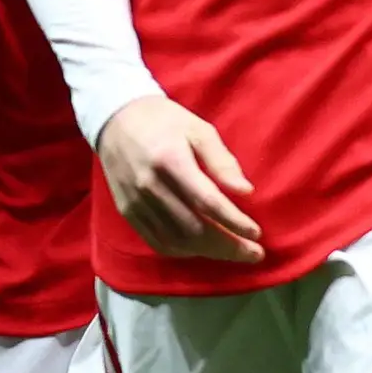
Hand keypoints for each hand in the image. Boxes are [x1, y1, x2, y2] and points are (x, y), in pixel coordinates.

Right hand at [93, 96, 264, 262]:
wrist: (114, 119)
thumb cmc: (164, 122)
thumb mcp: (199, 130)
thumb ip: (222, 160)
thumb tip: (246, 191)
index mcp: (170, 161)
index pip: (207, 202)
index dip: (234, 222)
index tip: (257, 233)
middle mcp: (149, 185)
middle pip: (193, 228)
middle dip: (228, 245)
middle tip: (255, 253)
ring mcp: (135, 201)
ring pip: (176, 240)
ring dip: (209, 252)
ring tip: (233, 252)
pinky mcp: (127, 210)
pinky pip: (156, 241)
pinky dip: (183, 251)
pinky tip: (202, 249)